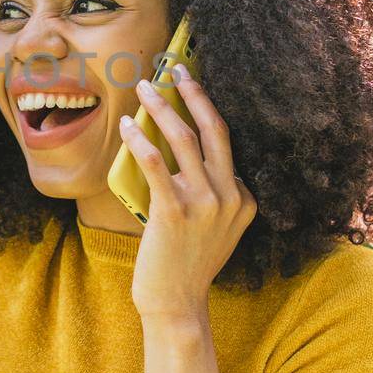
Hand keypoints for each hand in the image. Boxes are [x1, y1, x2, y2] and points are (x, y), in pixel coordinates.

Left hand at [118, 64, 256, 324]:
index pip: (226, 142)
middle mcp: (230, 197)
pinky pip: (157, 165)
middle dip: (193, 93)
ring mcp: (205, 205)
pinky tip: (128, 126)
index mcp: (245, 198)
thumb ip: (213, 193)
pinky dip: (141, 140)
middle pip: (214, 130)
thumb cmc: (187, 263)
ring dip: (162, 108)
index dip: (205, 109)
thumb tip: (182, 152)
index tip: (188, 85)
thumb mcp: (216, 226)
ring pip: (184, 140)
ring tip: (144, 89)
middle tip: (174, 68)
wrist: (176, 304)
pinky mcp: (175, 214)